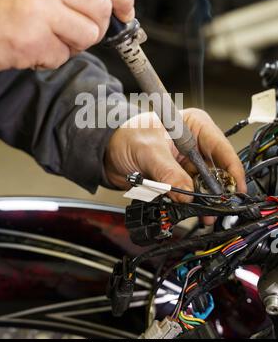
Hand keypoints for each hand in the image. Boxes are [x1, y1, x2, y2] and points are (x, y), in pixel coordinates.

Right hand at [0, 0, 133, 71]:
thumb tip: (106, 0)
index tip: (126, 9)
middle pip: (100, 7)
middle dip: (96, 25)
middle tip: (77, 30)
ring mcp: (37, 8)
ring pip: (88, 34)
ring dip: (73, 43)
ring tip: (49, 37)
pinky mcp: (31, 39)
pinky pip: (63, 55)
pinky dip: (50, 57)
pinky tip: (30, 46)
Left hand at [105, 110, 245, 223]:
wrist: (106, 152)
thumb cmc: (124, 136)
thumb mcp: (148, 151)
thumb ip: (168, 173)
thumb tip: (186, 193)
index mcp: (195, 126)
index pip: (222, 149)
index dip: (232, 171)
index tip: (236, 190)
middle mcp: (195, 144)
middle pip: (217, 171)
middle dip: (218, 191)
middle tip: (217, 209)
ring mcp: (187, 163)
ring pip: (204, 186)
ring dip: (203, 201)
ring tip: (204, 215)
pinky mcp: (177, 178)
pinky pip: (189, 193)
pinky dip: (190, 203)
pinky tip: (189, 211)